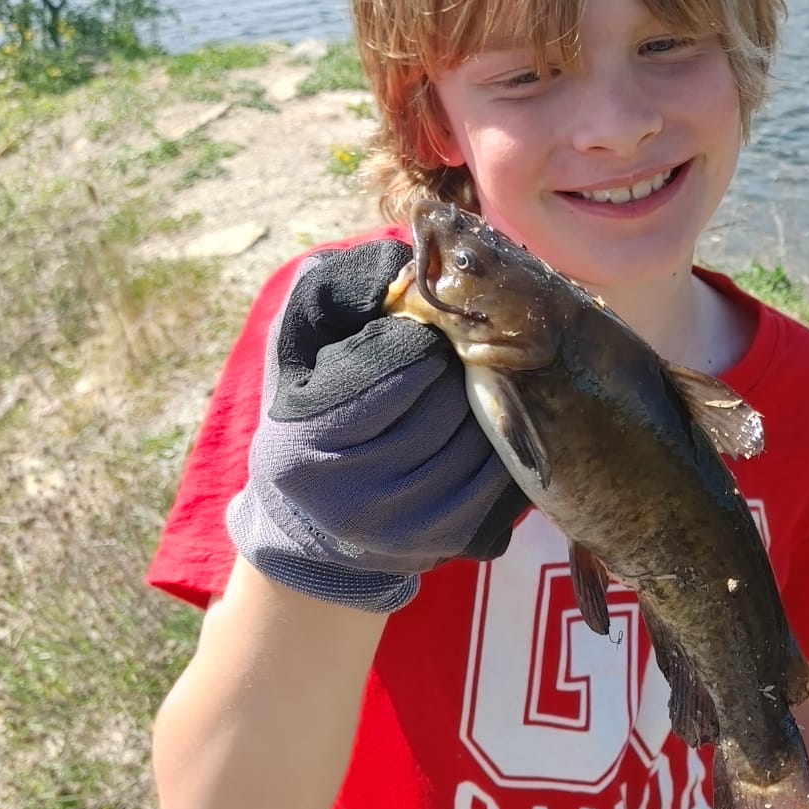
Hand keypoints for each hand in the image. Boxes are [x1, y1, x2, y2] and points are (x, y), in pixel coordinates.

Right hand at [226, 238, 526, 612]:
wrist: (315, 522)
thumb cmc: (310, 407)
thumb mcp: (300, 342)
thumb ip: (337, 289)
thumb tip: (404, 266)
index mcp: (312, 439)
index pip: (406, 361)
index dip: (420, 335)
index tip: (416, 333)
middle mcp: (359, 496)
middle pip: (453, 397)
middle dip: (458, 364)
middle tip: (453, 355)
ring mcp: (412, 527)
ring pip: (487, 432)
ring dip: (487, 399)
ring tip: (467, 389)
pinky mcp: (455, 541)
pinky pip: (508, 472)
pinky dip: (505, 440)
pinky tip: (484, 425)